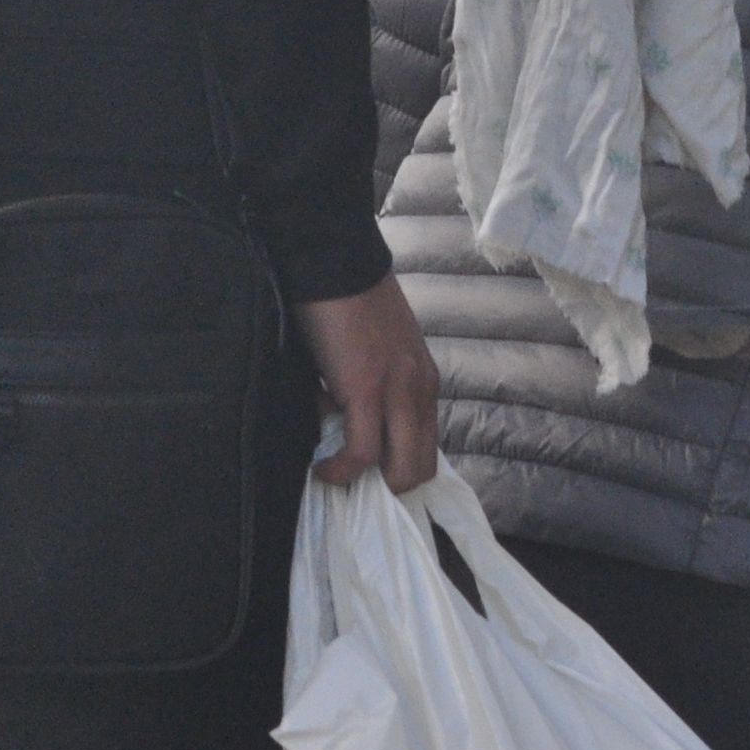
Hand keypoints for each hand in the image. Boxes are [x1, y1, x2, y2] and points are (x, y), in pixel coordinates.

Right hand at [297, 278, 439, 489]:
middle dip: (386, 487)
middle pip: (421, 467)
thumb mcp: (377, 354)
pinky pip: (363, 452)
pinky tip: (321, 467)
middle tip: (348, 481)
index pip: (428, 447)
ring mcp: (398, 392)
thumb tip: (344, 426)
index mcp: (423, 381)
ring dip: (366, 484)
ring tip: (332, 474)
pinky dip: (341, 470)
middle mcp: (420, 390)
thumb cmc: (347, 305)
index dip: (398, 470)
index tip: (367, 477)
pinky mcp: (368, 390)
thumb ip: (373, 389)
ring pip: (402, 469)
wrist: (335, 263)